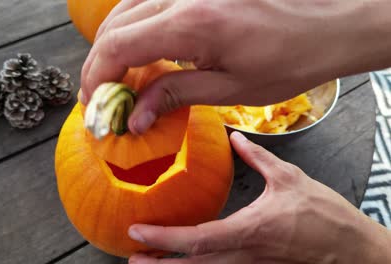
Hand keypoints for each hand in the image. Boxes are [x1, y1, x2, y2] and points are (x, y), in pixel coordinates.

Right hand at [81, 0, 390, 133]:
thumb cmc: (289, 58)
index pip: (117, 46)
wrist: (326, 24)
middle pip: (113, 27)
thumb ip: (174, 96)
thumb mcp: (230, 89)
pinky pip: (145, 2)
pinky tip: (138, 50)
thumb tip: (136, 117)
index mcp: (190, 23)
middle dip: (99, 65)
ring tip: (117, 79)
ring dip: (112, 45)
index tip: (95, 104)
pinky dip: (132, 28)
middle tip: (103, 98)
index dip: (97, 77)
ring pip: (124, 10)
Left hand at [126, 132, 390, 263]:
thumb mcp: (289, 178)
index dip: (165, 239)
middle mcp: (245, 254)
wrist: (352, 249)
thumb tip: (236, 137)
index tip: (138, 231)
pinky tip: (185, 261)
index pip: (199, 239)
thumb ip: (258, 157)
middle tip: (131, 257)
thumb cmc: (324, 215)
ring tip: (148, 263)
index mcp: (250, 229)